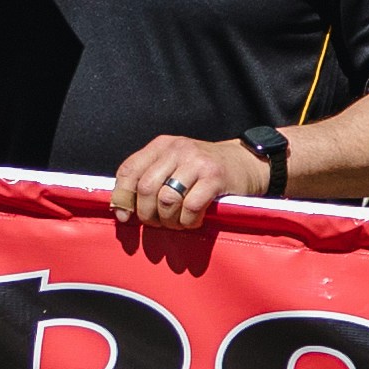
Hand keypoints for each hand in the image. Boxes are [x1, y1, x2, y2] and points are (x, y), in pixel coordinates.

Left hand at [109, 129, 273, 245]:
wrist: (247, 162)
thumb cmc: (205, 171)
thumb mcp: (175, 165)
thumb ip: (151, 179)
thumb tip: (121, 209)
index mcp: (162, 145)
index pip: (129, 169)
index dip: (122, 196)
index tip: (124, 216)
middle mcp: (177, 149)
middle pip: (145, 188)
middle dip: (146, 214)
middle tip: (157, 223)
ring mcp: (196, 162)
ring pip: (166, 199)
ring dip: (168, 220)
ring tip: (176, 223)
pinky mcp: (215, 177)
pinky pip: (190, 207)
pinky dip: (188, 221)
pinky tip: (193, 220)